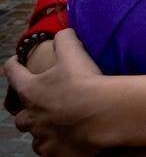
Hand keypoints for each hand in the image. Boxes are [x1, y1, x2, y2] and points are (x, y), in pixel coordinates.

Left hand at [4, 29, 103, 155]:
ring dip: (42, 130)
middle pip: (20, 116)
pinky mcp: (55, 153)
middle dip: (27, 110)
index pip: (14, 74)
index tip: (13, 62)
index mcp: (32, 90)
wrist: (101, 116)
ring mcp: (42, 137)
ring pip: (35, 136)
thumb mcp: (74, 54)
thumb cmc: (84, 84)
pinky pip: (51, 151)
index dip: (12, 65)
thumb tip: (63, 31)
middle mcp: (31, 116)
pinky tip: (67, 140)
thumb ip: (65, 40)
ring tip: (56, 125)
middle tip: (39, 105)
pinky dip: (56, 145)